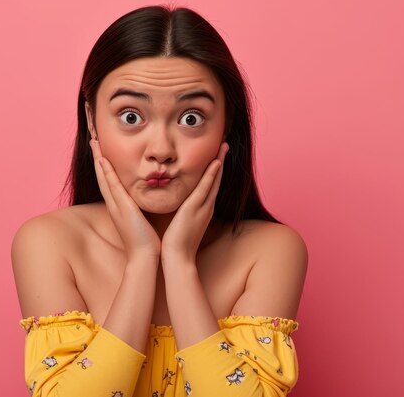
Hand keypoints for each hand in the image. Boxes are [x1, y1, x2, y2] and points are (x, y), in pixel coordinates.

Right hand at [89, 138, 160, 260]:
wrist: (144, 257)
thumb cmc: (146, 241)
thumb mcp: (142, 220)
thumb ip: (141, 209)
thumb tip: (145, 200)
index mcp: (119, 207)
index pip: (109, 182)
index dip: (104, 166)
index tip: (102, 151)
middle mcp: (114, 204)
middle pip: (102, 177)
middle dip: (97, 158)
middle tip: (93, 140)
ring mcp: (116, 206)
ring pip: (104, 178)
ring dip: (98, 160)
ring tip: (94, 143)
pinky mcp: (122, 208)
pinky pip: (112, 187)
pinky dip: (106, 173)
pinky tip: (102, 160)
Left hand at [160, 142, 228, 263]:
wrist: (178, 258)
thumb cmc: (178, 243)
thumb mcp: (183, 223)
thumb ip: (185, 212)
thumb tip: (181, 205)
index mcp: (203, 209)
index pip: (210, 185)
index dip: (215, 170)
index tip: (217, 155)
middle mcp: (206, 206)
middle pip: (216, 179)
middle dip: (220, 161)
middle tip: (225, 145)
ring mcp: (203, 207)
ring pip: (214, 180)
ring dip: (219, 163)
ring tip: (223, 147)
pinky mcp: (195, 209)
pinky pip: (206, 189)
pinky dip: (211, 176)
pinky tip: (215, 163)